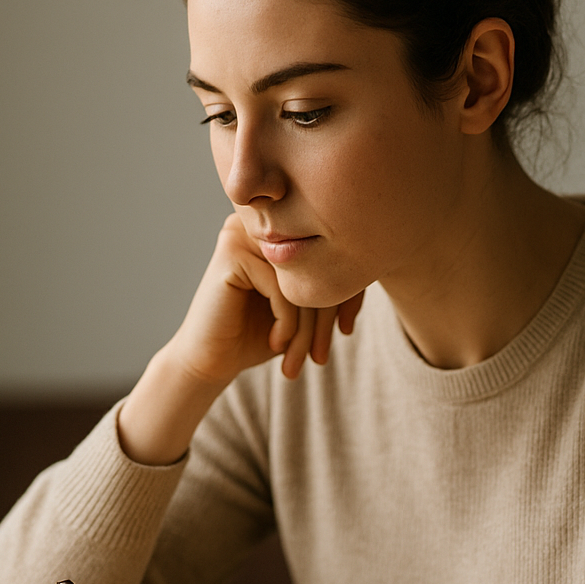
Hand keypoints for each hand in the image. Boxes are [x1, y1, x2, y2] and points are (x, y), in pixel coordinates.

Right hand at [117, 215, 362, 464]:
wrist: (211, 360)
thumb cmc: (259, 334)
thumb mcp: (304, 308)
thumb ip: (329, 282)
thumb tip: (373, 263)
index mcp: (280, 230)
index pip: (328, 254)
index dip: (346, 296)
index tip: (346, 331)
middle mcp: (261, 223)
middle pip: (316, 265)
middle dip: (323, 318)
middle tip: (320, 357)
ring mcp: (244, 232)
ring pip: (301, 279)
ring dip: (305, 328)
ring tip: (297, 358)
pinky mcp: (232, 253)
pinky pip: (281, 289)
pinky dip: (285, 323)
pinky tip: (276, 344)